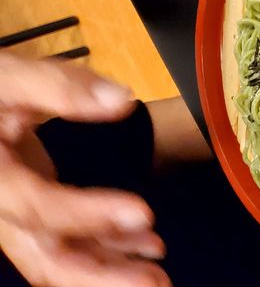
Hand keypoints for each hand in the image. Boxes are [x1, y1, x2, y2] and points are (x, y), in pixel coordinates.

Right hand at [0, 53, 169, 286]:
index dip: (88, 215)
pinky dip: (106, 244)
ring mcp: (17, 213)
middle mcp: (1, 206)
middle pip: (44, 256)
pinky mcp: (34, 207)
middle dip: (101, 277)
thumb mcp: (9, 78)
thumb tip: (120, 101)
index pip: (38, 208)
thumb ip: (60, 88)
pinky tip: (145, 246)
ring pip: (58, 255)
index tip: (143, 212)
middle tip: (155, 283)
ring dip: (111, 267)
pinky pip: (67, 238)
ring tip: (159, 271)